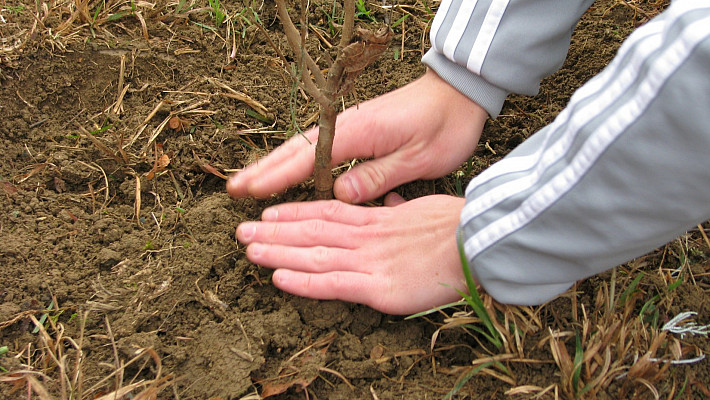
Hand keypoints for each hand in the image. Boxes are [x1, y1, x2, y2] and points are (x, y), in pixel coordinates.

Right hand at [227, 69, 486, 202]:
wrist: (459, 93)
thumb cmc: (444, 126)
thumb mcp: (418, 157)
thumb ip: (378, 175)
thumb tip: (338, 194)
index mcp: (357, 132)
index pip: (308, 157)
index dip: (277, 176)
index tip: (249, 191)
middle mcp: (346, 125)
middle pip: (295, 149)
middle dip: (263, 169)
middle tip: (233, 189)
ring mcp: (349, 125)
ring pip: (303, 147)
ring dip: (274, 165)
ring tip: (248, 183)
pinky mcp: (357, 129)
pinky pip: (318, 147)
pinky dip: (296, 160)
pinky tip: (287, 173)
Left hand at [236, 193, 466, 314]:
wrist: (482, 243)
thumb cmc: (459, 226)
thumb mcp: (425, 208)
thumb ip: (402, 209)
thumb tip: (392, 201)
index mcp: (378, 218)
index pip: (326, 211)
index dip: (294, 212)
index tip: (269, 211)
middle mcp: (367, 237)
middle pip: (311, 231)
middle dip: (274, 231)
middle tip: (242, 230)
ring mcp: (371, 262)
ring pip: (315, 255)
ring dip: (278, 252)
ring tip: (249, 249)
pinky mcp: (380, 289)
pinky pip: (334, 285)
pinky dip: (304, 282)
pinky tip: (279, 279)